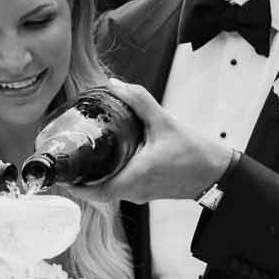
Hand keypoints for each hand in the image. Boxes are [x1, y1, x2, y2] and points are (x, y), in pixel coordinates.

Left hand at [77, 79, 228, 204]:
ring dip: (95, 180)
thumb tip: (114, 84)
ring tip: (83, 160)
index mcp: (134, 178)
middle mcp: (134, 191)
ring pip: (109, 191)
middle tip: (69, 161)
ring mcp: (140, 194)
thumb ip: (139, 100)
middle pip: (98, 192)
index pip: (96, 192)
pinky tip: (108, 162)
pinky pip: (121, 189)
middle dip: (81, 180)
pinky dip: (110, 178)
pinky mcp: (146, 192)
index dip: (76, 187)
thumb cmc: (193, 153)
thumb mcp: (164, 122)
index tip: (62, 175)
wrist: (216, 173)